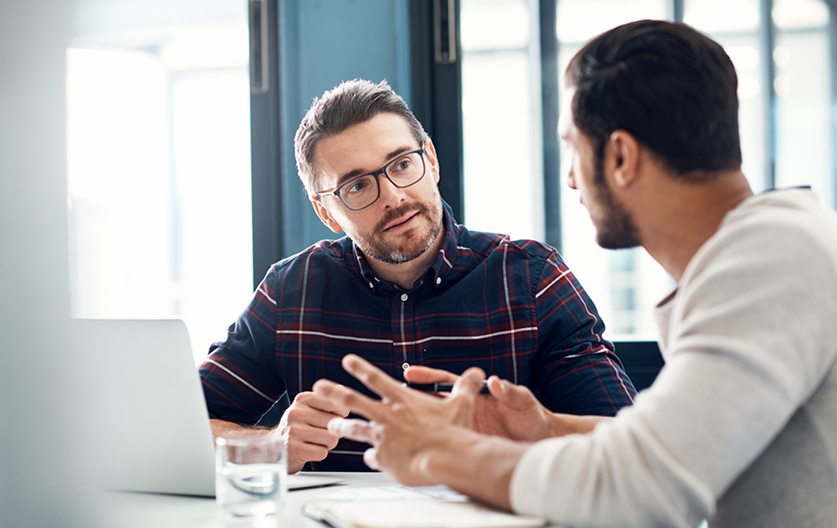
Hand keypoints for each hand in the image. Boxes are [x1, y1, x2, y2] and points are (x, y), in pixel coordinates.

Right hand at [275, 391, 349, 472]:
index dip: (341, 414)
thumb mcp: (309, 408)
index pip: (335, 403)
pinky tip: (309, 451)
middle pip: (334, 423)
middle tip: (321, 433)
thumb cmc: (299, 427)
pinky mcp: (294, 449)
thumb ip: (327, 400)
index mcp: (302, 399)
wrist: (274, 447)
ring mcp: (293, 431)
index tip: (334, 418)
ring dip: (328, 444)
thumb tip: (341, 390)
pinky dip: (320, 454)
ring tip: (315, 442)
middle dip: (333, 432)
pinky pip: (322, 453)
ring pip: (331, 439)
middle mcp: (295, 412)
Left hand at [312, 354, 485, 485]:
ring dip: (341, 428)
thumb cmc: (453, 432)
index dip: (360, 368)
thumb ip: (465, 387)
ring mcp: (382, 437)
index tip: (347, 361)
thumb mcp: (461, 404)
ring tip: (332, 427)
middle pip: (353, 400)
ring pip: (355, 429)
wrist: (446, 457)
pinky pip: (372, 458)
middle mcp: (387, 415)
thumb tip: (477, 373)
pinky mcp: (383, 458)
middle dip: (333, 392)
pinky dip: (372, 458)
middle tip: (319, 387)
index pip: (376, 379)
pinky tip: (371, 461)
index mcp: (402, 400)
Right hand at [404, 365, 554, 441]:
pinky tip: (411, 453)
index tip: (409, 374)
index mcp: (476, 395)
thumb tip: (497, 382)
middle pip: (431, 403)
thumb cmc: (533, 417)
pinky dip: (428, 449)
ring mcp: (464, 428)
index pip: (446, 382)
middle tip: (389, 398)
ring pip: (432, 425)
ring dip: (413, 425)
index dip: (427, 377)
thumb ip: (510, 391)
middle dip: (409, 400)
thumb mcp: (523, 402)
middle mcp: (466, 410)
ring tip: (389, 427)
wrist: (540, 440)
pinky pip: (443, 446)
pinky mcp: (467, 445)